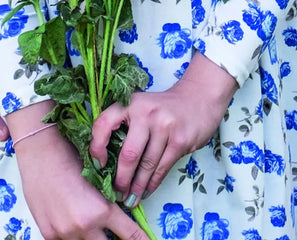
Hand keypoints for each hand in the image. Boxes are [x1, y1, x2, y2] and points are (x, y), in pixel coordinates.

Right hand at [14, 125, 148, 239]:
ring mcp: (65, 234)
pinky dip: (73, 234)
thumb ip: (108, 202)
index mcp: (102, 210)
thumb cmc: (71, 157)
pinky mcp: (49, 235)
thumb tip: (120, 213)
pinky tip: (71, 220)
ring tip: (90, 220)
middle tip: (115, 231)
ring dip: (93, 236)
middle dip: (113, 238)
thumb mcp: (98, 179)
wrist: (41, 153)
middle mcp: (85, 226)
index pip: (130, 234)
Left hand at [89, 52, 237, 204]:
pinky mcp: (180, 140)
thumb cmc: (163, 107)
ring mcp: (166, 126)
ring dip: (137, 187)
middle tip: (116, 193)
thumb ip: (125, 125)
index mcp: (131, 103)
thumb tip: (106, 162)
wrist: (199, 98)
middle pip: (129, 154)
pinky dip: (152, 183)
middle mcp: (147, 112)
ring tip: (130, 199)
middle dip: (121, 179)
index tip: (98, 165)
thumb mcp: (141, 106)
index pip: (104, 123)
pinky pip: (162, 168)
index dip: (96, 147)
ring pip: (146, 165)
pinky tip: (146, 191)